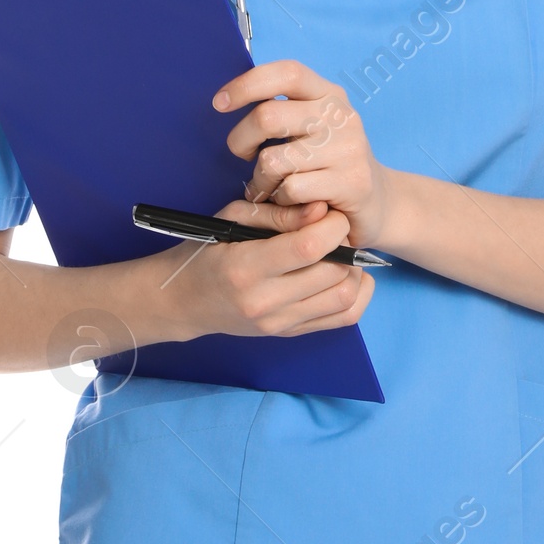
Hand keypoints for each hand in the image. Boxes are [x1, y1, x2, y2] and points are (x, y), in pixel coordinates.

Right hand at [156, 196, 375, 340]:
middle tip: (336, 230)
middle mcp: (265, 302)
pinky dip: (358, 294)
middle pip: (333, 272)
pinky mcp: (291, 333)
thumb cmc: (206, 252)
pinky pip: (343, 318)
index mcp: (246, 268)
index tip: (332, 214)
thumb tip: (322, 210)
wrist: (184, 301)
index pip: (308, 247)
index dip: (332, 226)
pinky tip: (349, 275)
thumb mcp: (233, 219)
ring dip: (354, 269)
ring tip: (341, 251)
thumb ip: (279, 214)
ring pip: (344, 297)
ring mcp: (280, 323)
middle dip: (345, 244)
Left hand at [213, 62, 392, 250]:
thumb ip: (283, 111)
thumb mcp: (313, 127)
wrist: (381, 203)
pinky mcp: (352, 183)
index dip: (247, 84)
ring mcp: (349, 149)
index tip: (219, 103)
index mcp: (328, 94)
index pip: (286, 73)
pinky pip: (291, 189)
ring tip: (267, 186)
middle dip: (241, 140)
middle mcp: (341, 116)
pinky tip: (289, 203)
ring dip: (260, 180)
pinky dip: (280, 200)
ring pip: (274, 160)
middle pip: (268, 117)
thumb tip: (229, 100)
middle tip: (243, 155)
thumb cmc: (330, 164)